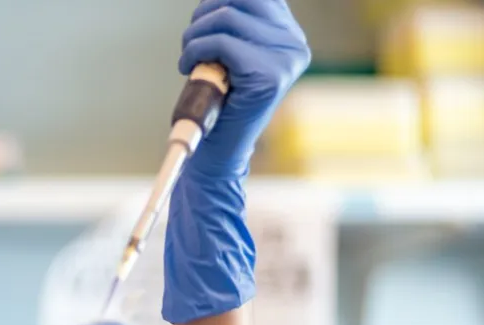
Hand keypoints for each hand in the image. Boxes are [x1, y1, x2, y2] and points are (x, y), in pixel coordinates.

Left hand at [180, 0, 310, 178]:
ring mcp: (285, 60)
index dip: (219, 2)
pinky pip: (220, 43)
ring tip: (190, 58)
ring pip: (227, 17)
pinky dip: (195, 52)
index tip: (202, 24)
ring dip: (194, 36)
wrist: (219, 150)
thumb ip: (234, 24)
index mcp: (288, 34)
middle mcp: (294, 44)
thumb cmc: (218, 100)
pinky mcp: (269, 76)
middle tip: (192, 43)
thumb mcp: (229, 52)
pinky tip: (188, 70)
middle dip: (204, 15)